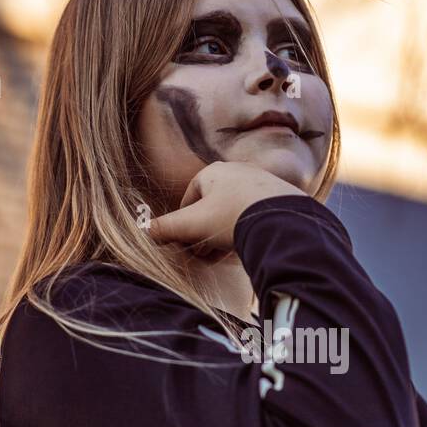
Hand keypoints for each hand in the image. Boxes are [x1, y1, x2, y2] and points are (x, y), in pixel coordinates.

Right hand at [147, 160, 305, 256]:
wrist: (283, 220)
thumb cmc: (232, 217)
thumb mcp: (193, 225)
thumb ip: (165, 228)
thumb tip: (143, 231)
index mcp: (212, 172)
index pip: (189, 198)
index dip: (184, 224)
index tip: (185, 243)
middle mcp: (237, 171)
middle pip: (211, 207)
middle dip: (204, 233)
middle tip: (204, 255)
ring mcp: (259, 183)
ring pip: (232, 213)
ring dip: (223, 236)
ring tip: (223, 255)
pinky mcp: (278, 197)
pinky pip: (254, 216)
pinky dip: (245, 232)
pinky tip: (245, 248)